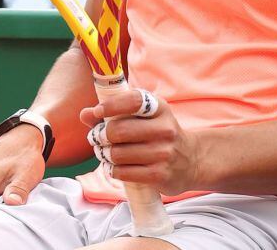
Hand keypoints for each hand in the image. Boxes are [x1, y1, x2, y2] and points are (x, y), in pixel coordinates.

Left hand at [80, 90, 200, 195]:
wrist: (191, 160)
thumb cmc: (160, 135)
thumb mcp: (146, 118)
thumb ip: (115, 114)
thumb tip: (85, 114)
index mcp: (160, 109)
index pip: (133, 101)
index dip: (111, 105)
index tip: (97, 112)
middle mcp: (164, 129)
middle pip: (118, 130)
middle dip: (100, 136)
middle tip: (98, 139)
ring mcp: (163, 153)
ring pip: (117, 154)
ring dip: (105, 155)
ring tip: (106, 154)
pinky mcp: (159, 174)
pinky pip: (123, 172)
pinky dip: (113, 170)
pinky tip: (116, 167)